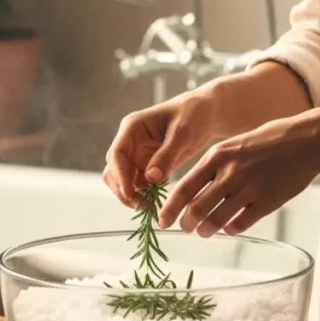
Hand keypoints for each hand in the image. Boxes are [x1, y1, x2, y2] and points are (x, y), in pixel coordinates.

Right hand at [103, 90, 217, 206]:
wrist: (204, 113)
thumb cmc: (193, 115)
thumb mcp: (182, 134)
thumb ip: (166, 155)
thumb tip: (151, 178)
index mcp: (132, 128)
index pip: (117, 154)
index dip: (120, 176)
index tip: (130, 194)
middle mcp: (130, 142)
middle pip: (114, 171)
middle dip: (124, 189)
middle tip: (142, 206)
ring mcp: (137, 155)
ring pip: (124, 180)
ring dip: (133, 195)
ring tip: (150, 207)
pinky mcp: (147, 165)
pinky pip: (139, 184)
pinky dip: (144, 195)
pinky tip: (156, 203)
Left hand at [159, 112, 319, 236]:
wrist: (306, 140)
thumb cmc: (268, 140)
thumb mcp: (234, 145)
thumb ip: (214, 166)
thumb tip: (194, 191)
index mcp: (217, 157)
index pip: (184, 188)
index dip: (170, 208)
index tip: (162, 220)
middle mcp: (229, 173)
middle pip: (196, 209)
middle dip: (186, 223)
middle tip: (185, 228)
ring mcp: (248, 189)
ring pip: (216, 220)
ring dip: (206, 230)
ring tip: (205, 231)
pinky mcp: (267, 202)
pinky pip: (240, 223)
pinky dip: (231, 228)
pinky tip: (230, 227)